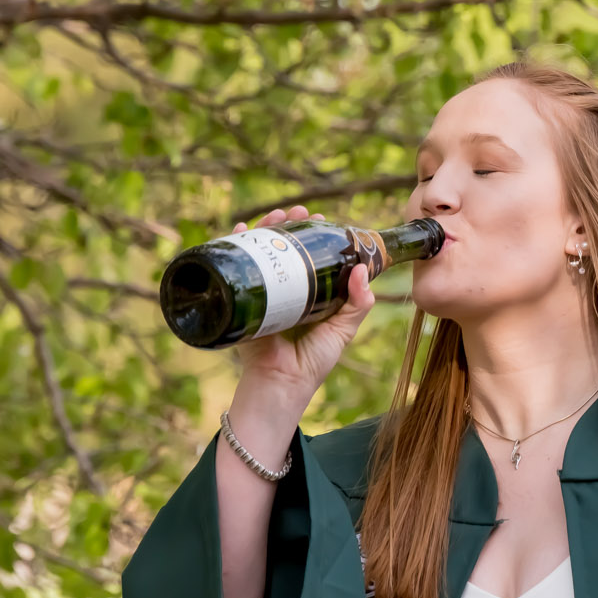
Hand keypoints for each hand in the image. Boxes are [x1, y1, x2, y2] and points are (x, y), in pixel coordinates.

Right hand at [229, 206, 376, 397]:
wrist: (282, 384)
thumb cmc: (313, 361)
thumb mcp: (343, 329)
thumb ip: (359, 303)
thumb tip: (362, 269)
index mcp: (307, 292)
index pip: (308, 254)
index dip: (313, 234)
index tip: (322, 219)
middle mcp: (284, 288)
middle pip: (282, 246)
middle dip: (288, 224)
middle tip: (298, 213)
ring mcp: (261, 291)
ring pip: (260, 250)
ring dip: (265, 227)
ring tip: (276, 216)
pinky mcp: (241, 299)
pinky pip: (235, 268)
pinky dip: (234, 245)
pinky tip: (240, 230)